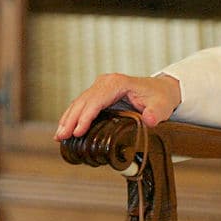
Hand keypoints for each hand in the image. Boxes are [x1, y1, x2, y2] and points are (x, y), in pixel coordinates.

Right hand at [54, 73, 180, 140]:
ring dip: (68, 119)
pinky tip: (64, 128)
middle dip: (71, 119)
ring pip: (79, 102)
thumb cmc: (160, 97)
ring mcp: (100, 86)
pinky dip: (72, 116)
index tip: (77, 131)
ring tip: (58, 136)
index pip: (96, 100)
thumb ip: (156, 113)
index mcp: (117, 83)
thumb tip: (149, 120)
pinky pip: (82, 104)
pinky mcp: (98, 93)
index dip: (86, 117)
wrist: (161, 90)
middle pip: (84, 101)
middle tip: (61, 137)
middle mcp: (105, 82)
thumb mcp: (162, 106)